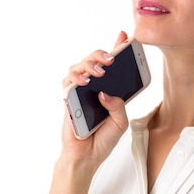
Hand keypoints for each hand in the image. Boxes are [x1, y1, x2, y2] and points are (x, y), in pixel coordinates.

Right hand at [45, 31, 129, 193]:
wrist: (87, 157)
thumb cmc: (103, 139)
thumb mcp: (120, 122)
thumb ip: (119, 107)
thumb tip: (106, 93)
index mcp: (108, 88)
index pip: (111, 64)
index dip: (117, 47)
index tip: (126, 36)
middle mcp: (92, 87)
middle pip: (93, 60)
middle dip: (102, 53)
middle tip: (112, 58)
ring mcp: (78, 92)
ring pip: (78, 67)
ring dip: (89, 64)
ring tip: (100, 71)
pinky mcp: (67, 100)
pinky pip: (67, 83)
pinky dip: (76, 79)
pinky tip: (85, 82)